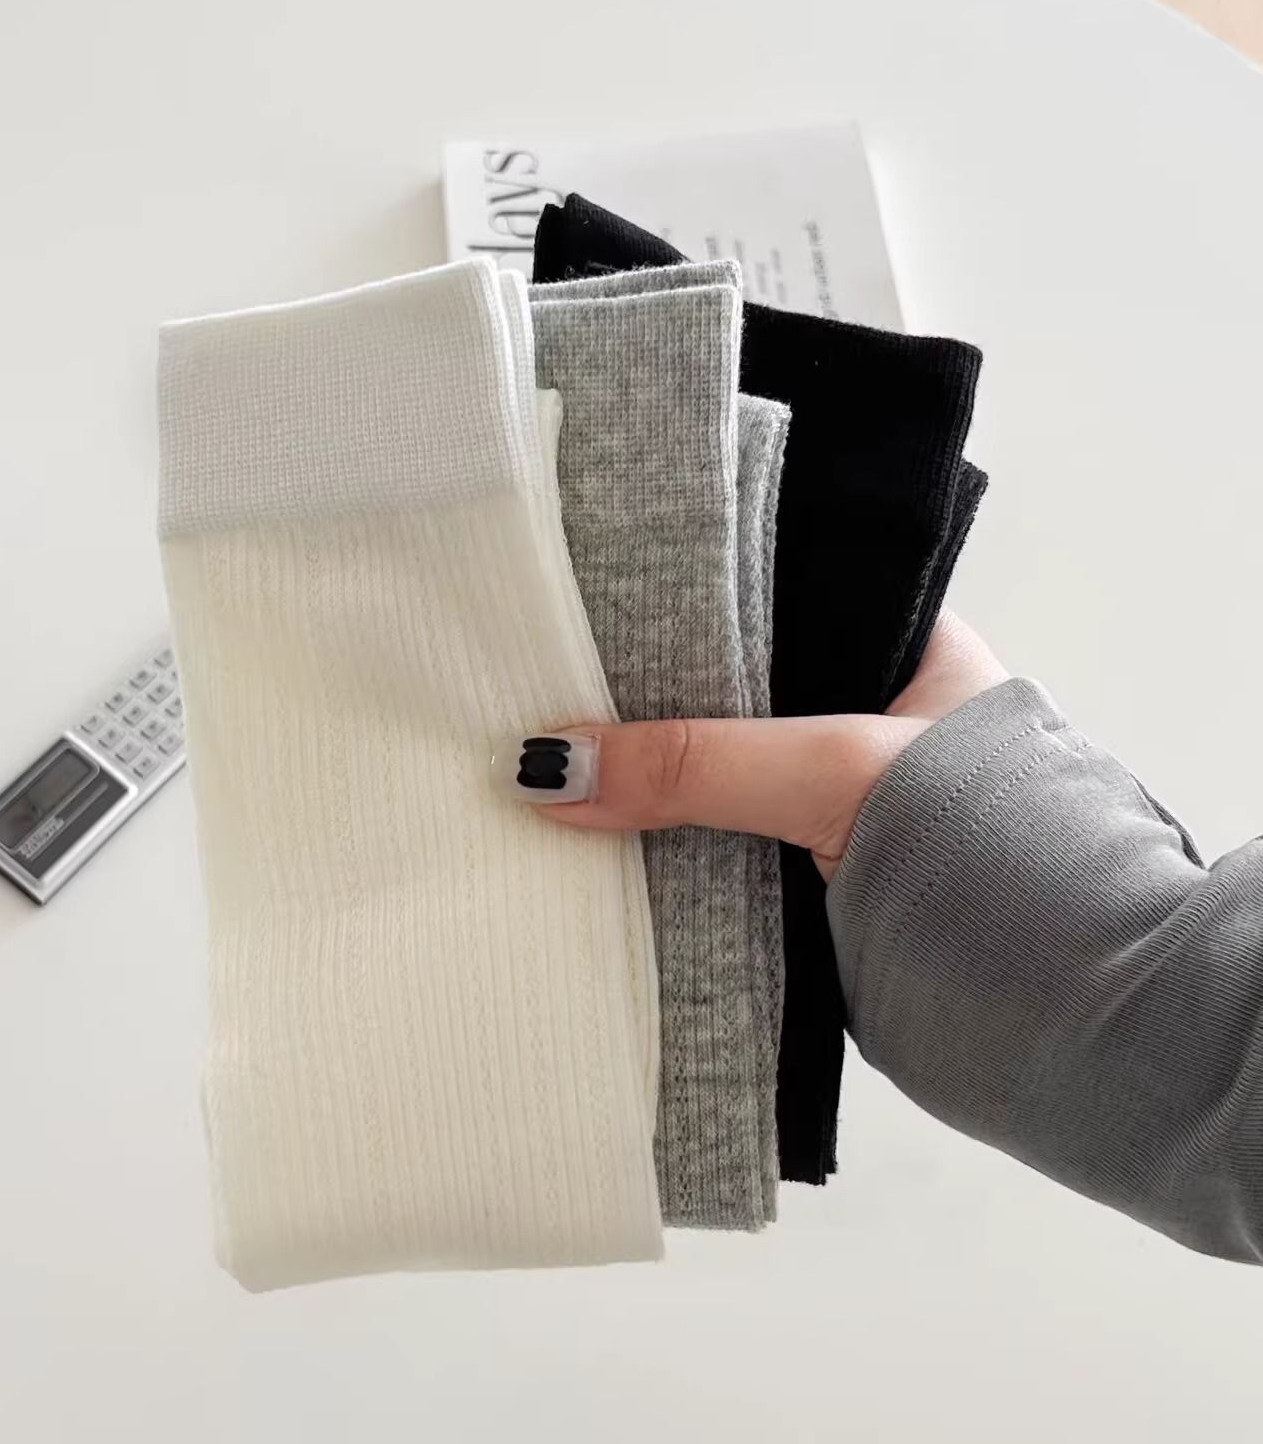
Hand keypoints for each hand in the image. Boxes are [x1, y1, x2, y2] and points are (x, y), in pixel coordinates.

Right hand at [537, 614, 1007, 879]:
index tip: (588, 615)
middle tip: (546, 691)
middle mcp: (875, 718)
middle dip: (651, 705)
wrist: (1074, 1017)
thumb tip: (549, 765)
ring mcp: (848, 805)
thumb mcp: (831, 769)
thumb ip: (696, 760)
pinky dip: (672, 852)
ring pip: (725, 778)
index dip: (679, 609)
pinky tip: (599, 839)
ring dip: (655, 786)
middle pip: (734, 698)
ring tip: (548, 758)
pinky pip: (727, 849)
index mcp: (907, 647)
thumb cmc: (992, 845)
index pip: (770, 603)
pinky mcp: (823, 884)